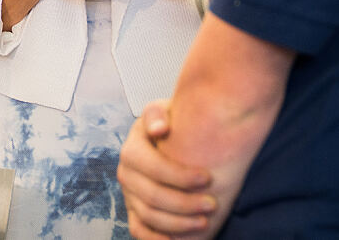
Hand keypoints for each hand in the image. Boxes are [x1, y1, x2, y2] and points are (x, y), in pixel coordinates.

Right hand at [119, 100, 216, 238]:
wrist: (166, 138)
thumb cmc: (170, 125)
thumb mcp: (162, 110)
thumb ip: (157, 114)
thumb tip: (159, 129)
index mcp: (132, 148)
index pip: (152, 166)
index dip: (180, 176)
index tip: (208, 178)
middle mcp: (126, 173)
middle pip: (152, 196)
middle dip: (184, 203)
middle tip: (212, 204)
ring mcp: (129, 194)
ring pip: (149, 216)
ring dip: (178, 223)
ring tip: (205, 221)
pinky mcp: (134, 210)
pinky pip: (138, 230)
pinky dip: (155, 238)